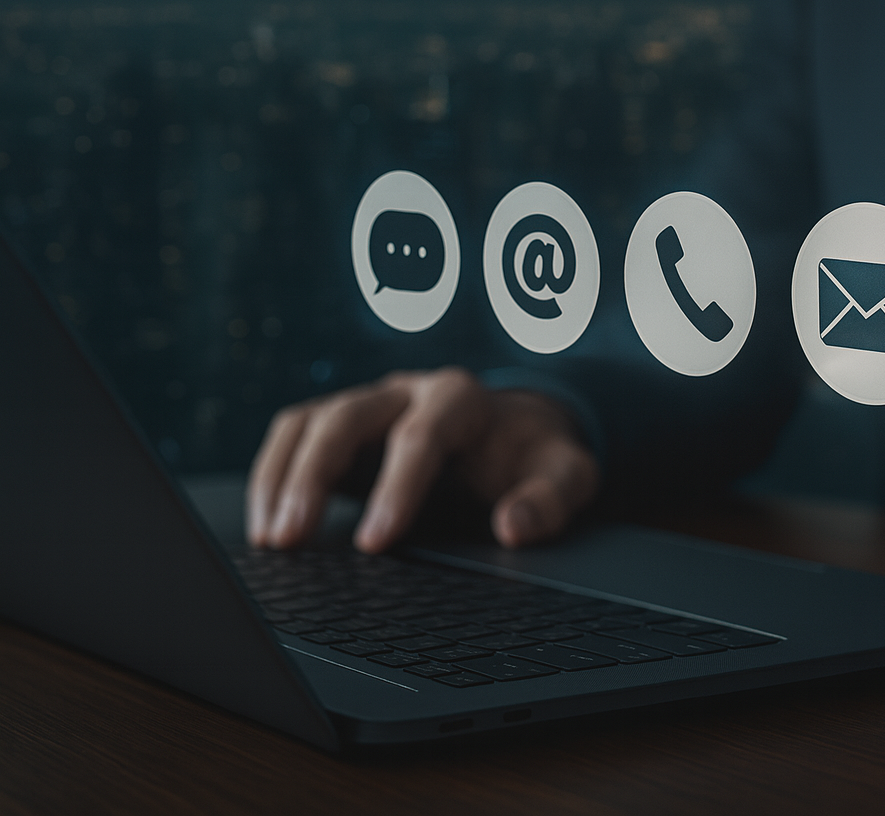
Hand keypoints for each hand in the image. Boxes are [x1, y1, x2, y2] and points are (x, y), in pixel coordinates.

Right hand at [245, 367, 598, 553]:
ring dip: (281, 477)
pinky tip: (267, 528)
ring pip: (308, 423)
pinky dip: (272, 477)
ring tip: (270, 541)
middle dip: (315, 476)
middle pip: (347, 416)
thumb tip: (514, 527)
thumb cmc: (534, 456)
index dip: (395, 487)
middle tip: (292, 539)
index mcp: (461, 398)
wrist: (514, 430)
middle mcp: (406, 391)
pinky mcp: (339, 426)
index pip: (420, 434)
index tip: (374, 544)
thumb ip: (552, 498)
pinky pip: (292, 437)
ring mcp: (368, 404)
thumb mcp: (566, 475)